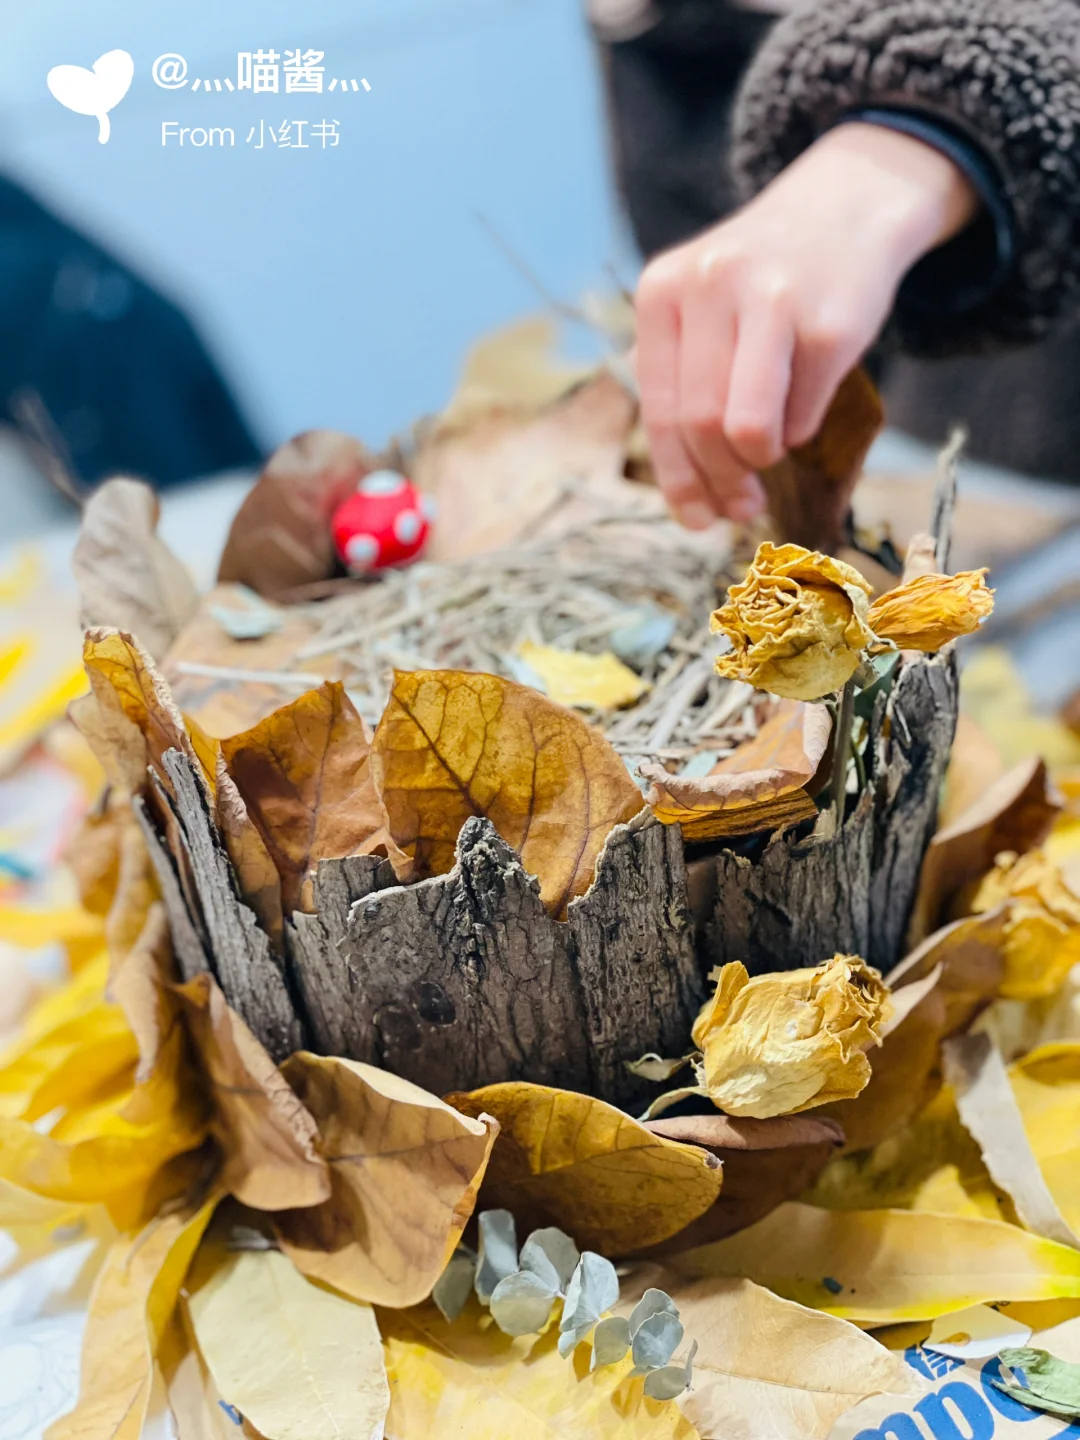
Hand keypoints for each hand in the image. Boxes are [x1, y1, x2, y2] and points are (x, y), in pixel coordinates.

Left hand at [634, 122, 978, 527]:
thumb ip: (677, 377)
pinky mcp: (830, 326)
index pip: (658, 409)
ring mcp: (771, 303)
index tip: (695, 520)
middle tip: (741, 505)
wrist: (845, 206)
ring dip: (758, 461)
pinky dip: (800, 429)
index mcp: (662, 291)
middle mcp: (709, 288)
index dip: (677, 479)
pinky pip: (802, 417)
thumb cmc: (762, 278)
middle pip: (701, 426)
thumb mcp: (698, 304)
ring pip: (746, 429)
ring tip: (768, 455)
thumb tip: (681, 486)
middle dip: (721, 480)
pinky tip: (802, 404)